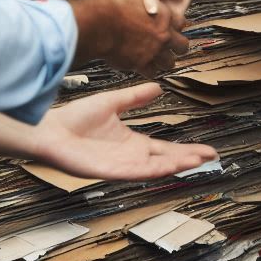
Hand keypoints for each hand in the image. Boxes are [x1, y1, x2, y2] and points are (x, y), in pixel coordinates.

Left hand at [32, 83, 217, 179]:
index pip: (166, 149)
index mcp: (133, 143)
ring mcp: (120, 166)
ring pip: (155, 169)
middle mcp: (130, 157)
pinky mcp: (107, 171)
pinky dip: (153, 172)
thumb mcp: (113, 102)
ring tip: (197, 163)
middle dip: (189, 160)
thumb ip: (135, 97)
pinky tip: (169, 168)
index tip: (207, 150)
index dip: (187, 150)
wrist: (49, 128)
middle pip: (166, 161)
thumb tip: (158, 87)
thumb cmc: (74, 118)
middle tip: (211, 158)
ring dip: (176, 167)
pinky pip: (134, 173)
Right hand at [83, 0, 188, 75]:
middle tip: (169, 47)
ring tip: (157, 59)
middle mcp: (164, 35)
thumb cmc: (114, 1)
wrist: (99, 23)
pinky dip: (148, 70)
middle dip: (177, 47)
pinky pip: (152, 73)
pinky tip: (142, 66)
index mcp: (165, 16)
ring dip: (164, 61)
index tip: (169, 27)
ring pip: (169, 63)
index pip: (182, 23)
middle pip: (182, 46)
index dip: (175, 25)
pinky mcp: (141, 64)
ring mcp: (154, 51)